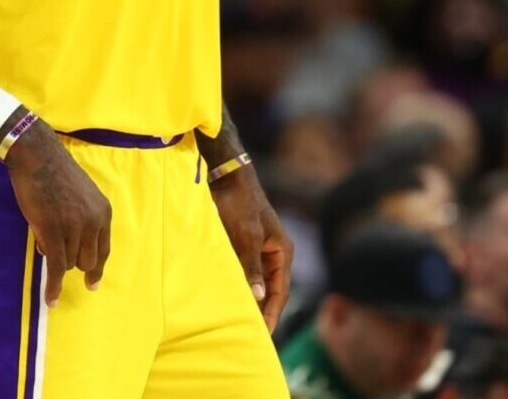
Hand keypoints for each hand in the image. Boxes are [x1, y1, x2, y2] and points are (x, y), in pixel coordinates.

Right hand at [4, 120, 111, 306]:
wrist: (36, 155)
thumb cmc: (54, 172)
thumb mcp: (81, 195)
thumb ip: (83, 220)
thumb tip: (72, 252)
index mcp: (103, 212)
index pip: (103, 251)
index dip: (97, 269)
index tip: (91, 284)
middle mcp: (93, 222)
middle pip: (86, 261)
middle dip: (70, 259)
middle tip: (53, 245)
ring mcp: (73, 227)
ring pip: (68, 262)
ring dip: (54, 255)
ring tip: (41, 232)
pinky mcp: (53, 231)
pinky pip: (57, 267)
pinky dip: (54, 286)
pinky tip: (51, 299)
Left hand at [209, 167, 291, 331]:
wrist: (226, 175)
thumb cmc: (239, 204)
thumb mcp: (247, 236)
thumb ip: (252, 266)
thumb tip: (259, 297)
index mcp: (282, 252)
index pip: (280, 291)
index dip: (272, 313)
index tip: (264, 333)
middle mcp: (273, 253)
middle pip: (269, 289)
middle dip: (261, 310)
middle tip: (249, 333)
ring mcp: (258, 249)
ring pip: (254, 281)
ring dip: (247, 298)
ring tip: (237, 320)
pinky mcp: (241, 244)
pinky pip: (241, 270)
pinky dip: (236, 284)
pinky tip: (225, 296)